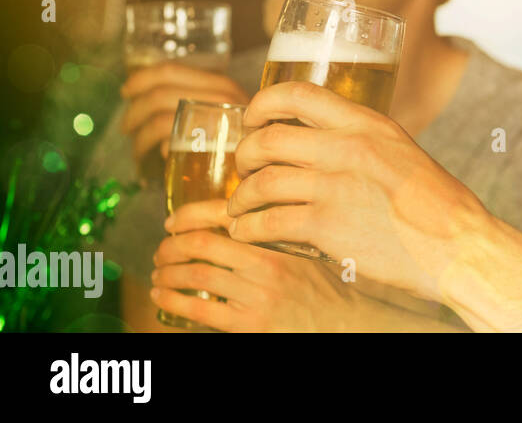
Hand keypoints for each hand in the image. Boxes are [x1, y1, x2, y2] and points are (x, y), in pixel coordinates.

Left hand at [121, 62, 249, 165]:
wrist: (270, 172)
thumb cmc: (248, 144)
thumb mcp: (230, 114)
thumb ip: (204, 103)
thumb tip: (156, 98)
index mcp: (222, 85)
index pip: (170, 70)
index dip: (141, 78)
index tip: (126, 90)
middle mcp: (220, 99)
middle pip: (158, 95)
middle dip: (133, 112)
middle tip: (126, 127)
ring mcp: (216, 122)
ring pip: (159, 120)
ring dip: (139, 137)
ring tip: (138, 149)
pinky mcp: (211, 147)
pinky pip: (169, 143)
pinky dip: (157, 150)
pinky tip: (161, 158)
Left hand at [151, 198, 359, 331]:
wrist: (346, 323)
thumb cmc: (327, 288)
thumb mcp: (306, 250)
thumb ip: (277, 235)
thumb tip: (233, 225)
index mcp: (278, 238)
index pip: (223, 214)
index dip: (188, 215)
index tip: (171, 221)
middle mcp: (266, 263)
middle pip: (200, 243)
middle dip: (170, 245)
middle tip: (161, 250)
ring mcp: (256, 294)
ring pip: (194, 274)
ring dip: (166, 272)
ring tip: (158, 274)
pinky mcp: (248, 324)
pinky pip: (198, 307)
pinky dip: (171, 299)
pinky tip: (162, 297)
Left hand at [227, 81, 491, 302]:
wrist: (458, 245)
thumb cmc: (438, 205)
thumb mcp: (403, 153)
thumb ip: (366, 145)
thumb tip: (330, 147)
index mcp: (368, 124)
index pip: (299, 94)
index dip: (263, 103)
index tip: (252, 119)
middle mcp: (348, 148)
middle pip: (269, 139)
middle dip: (244, 154)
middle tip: (244, 167)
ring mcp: (335, 187)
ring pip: (262, 182)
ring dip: (241, 197)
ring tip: (240, 207)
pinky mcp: (327, 226)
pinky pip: (268, 222)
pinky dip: (248, 228)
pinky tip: (247, 232)